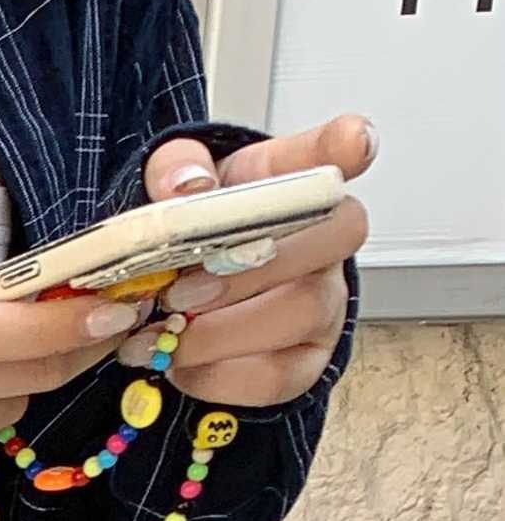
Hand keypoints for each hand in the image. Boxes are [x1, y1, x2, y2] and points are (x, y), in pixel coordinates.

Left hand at [136, 113, 371, 405]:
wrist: (186, 296)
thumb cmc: (197, 233)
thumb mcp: (176, 187)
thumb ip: (176, 171)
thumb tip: (189, 187)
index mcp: (293, 180)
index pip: (336, 150)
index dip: (348, 143)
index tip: (353, 144)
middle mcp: (327, 238)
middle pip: (332, 239)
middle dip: (246, 272)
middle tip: (179, 293)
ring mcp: (326, 301)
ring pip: (300, 314)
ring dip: (220, 333)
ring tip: (165, 336)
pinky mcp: (307, 361)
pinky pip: (275, 377)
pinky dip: (216, 376)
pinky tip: (180, 365)